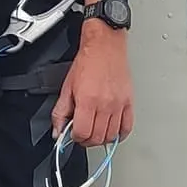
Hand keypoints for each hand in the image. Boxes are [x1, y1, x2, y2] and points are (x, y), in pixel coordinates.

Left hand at [51, 17, 133, 146]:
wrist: (105, 46)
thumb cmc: (88, 62)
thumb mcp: (67, 87)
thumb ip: (60, 112)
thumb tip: (57, 130)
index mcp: (88, 100)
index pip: (82, 133)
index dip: (75, 137)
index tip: (73, 134)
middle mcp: (105, 104)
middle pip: (97, 138)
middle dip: (86, 140)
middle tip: (82, 134)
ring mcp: (118, 104)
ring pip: (111, 136)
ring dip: (101, 139)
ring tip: (95, 132)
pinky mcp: (128, 102)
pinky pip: (127, 127)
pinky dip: (119, 135)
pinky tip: (112, 132)